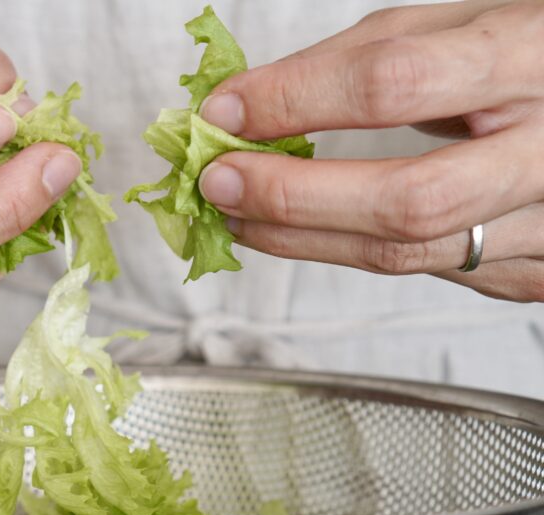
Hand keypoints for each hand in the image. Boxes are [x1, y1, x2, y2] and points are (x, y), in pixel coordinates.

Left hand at [198, 0, 543, 302]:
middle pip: (406, 200)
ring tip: (241, 214)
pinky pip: (431, 270)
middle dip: (292, 198)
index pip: (394, 83)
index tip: (227, 112)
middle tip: (220, 182)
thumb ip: (364, 56)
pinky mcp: (538, 272)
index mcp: (532, 59)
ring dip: (303, 238)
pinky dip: (354, 251)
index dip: (296, 101)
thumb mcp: (466, 21)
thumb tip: (254, 100)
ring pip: (409, 253)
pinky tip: (309, 232)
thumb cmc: (536, 54)